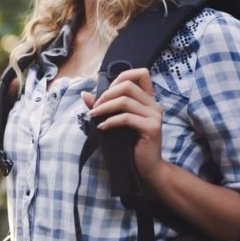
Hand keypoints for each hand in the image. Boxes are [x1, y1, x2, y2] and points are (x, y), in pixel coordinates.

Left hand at [82, 68, 168, 187]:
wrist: (147, 167)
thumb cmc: (130, 144)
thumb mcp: (114, 122)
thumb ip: (102, 106)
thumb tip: (85, 94)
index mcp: (148, 99)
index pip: (141, 73)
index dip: (120, 77)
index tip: (106, 93)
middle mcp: (154, 105)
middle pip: (128, 85)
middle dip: (106, 94)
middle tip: (95, 107)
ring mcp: (155, 116)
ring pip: (125, 100)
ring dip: (104, 107)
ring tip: (94, 116)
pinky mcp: (151, 128)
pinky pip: (126, 118)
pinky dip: (110, 121)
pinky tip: (102, 128)